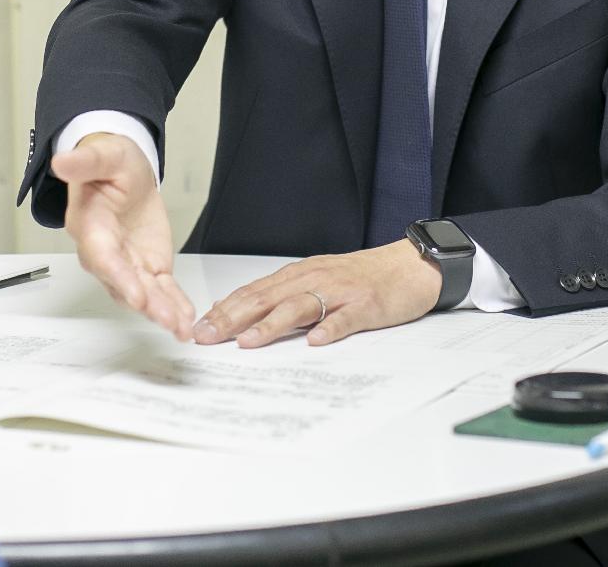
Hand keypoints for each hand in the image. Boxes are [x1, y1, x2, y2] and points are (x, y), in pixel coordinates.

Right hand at [51, 133, 194, 340]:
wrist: (123, 171)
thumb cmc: (109, 163)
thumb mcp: (103, 154)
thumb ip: (86, 161)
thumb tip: (62, 161)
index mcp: (90, 225)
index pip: (102, 256)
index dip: (118, 276)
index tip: (136, 294)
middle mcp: (104, 252)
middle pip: (122, 283)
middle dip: (145, 302)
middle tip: (166, 318)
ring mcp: (127, 263)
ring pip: (143, 293)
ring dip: (162, 311)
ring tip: (182, 327)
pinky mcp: (147, 266)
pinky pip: (161, 290)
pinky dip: (175, 305)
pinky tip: (187, 320)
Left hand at [191, 240, 441, 347]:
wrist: (408, 266)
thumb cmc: (360, 277)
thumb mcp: (316, 281)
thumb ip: (283, 295)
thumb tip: (239, 312)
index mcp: (299, 275)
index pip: (254, 292)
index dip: (225, 310)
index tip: (199, 328)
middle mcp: (314, 279)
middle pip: (267, 298)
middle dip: (233, 318)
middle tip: (208, 336)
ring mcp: (340, 292)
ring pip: (300, 306)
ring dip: (271, 324)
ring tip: (249, 342)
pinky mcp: (366, 305)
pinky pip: (346, 318)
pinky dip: (330, 328)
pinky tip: (316, 341)